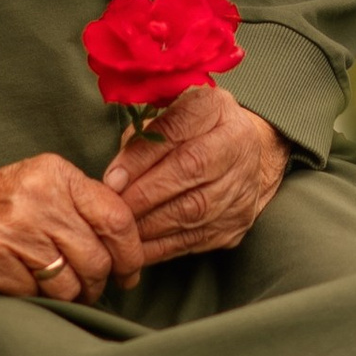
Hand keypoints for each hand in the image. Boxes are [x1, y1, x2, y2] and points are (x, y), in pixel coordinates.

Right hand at [0, 137, 140, 303]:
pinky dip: (39, 298)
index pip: (116, 218)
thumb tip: (128, 244)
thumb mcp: (40, 183)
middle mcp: (39, 201)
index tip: (129, 271)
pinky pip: (38, 296)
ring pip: (71, 284)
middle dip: (100, 282)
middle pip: (97, 259)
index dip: (131, 254)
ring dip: (72, 296)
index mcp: (56, 174)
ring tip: (61, 290)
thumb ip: (82, 203)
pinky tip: (29, 286)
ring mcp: (15, 233)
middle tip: (92, 287)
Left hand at [104, 82, 287, 266]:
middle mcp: (238, 144)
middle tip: (113, 209)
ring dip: (150, 224)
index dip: (141, 158)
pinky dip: (162, 246)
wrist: (243, 155)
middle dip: (144, 194)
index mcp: (216, 107)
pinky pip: (196, 239)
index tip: (112, 179)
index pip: (176, 130)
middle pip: (189, 171)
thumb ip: (143, 137)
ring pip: (194, 211)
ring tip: (121, 230)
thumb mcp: (165, 115)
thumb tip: (114, 177)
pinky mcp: (237, 222)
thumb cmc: (190, 131)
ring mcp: (242, 186)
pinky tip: (138, 247)